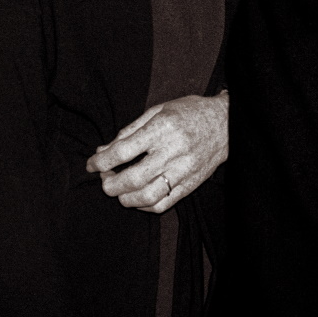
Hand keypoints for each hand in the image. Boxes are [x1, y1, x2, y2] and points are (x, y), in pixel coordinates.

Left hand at [83, 93, 227, 212]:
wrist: (226, 124)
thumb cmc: (188, 113)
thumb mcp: (157, 111)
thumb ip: (129, 131)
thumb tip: (103, 150)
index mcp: (162, 129)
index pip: (123, 151)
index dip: (101, 161)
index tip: (91, 164)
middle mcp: (173, 151)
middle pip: (133, 178)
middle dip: (110, 184)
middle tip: (104, 179)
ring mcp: (184, 171)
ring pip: (148, 196)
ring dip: (125, 198)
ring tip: (118, 190)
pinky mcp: (191, 185)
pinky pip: (163, 204)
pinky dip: (144, 206)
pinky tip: (136, 198)